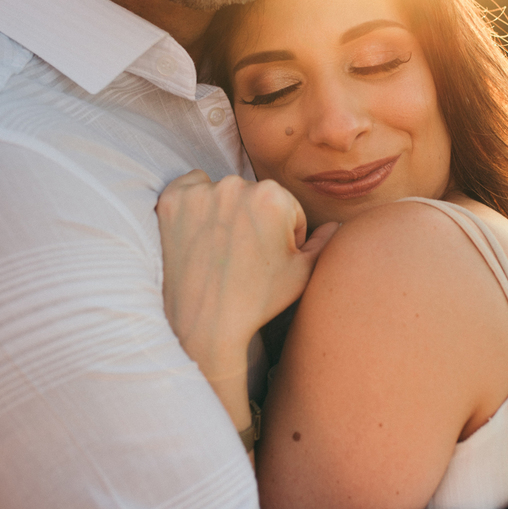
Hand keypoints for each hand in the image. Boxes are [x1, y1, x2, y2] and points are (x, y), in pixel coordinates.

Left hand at [157, 170, 338, 380]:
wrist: (205, 323)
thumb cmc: (258, 300)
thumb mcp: (302, 274)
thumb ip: (323, 243)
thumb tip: (335, 226)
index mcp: (274, 196)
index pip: (286, 207)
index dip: (283, 235)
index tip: (269, 258)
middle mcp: (237, 185)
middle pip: (254, 196)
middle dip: (254, 221)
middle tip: (244, 256)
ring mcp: (201, 192)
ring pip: (223, 190)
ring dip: (225, 210)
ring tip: (221, 246)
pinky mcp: (172, 200)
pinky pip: (191, 186)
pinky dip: (195, 202)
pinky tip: (200, 231)